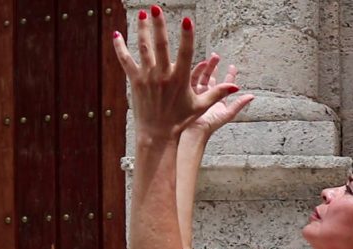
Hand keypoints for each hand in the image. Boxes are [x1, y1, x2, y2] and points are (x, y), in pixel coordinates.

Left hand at [111, 6, 239, 140]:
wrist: (157, 132)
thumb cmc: (181, 119)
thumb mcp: (201, 106)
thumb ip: (217, 93)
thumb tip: (236, 87)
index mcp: (180, 79)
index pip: (185, 52)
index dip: (187, 35)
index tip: (187, 20)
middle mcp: (163, 75)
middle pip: (160, 45)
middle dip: (158, 25)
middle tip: (156, 8)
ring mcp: (147, 77)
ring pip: (143, 49)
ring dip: (142, 30)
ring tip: (142, 14)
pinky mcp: (135, 81)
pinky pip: (125, 60)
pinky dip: (120, 47)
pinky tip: (116, 33)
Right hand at [185, 53, 254, 138]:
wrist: (193, 130)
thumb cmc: (210, 124)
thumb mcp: (228, 113)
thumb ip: (239, 104)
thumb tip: (252, 96)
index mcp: (218, 101)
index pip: (225, 86)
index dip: (230, 76)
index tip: (232, 66)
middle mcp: (208, 96)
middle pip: (212, 78)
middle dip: (214, 67)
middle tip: (216, 56)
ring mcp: (197, 94)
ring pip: (202, 76)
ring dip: (206, 67)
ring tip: (211, 57)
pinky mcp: (187, 93)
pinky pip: (192, 79)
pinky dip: (196, 71)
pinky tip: (200, 63)